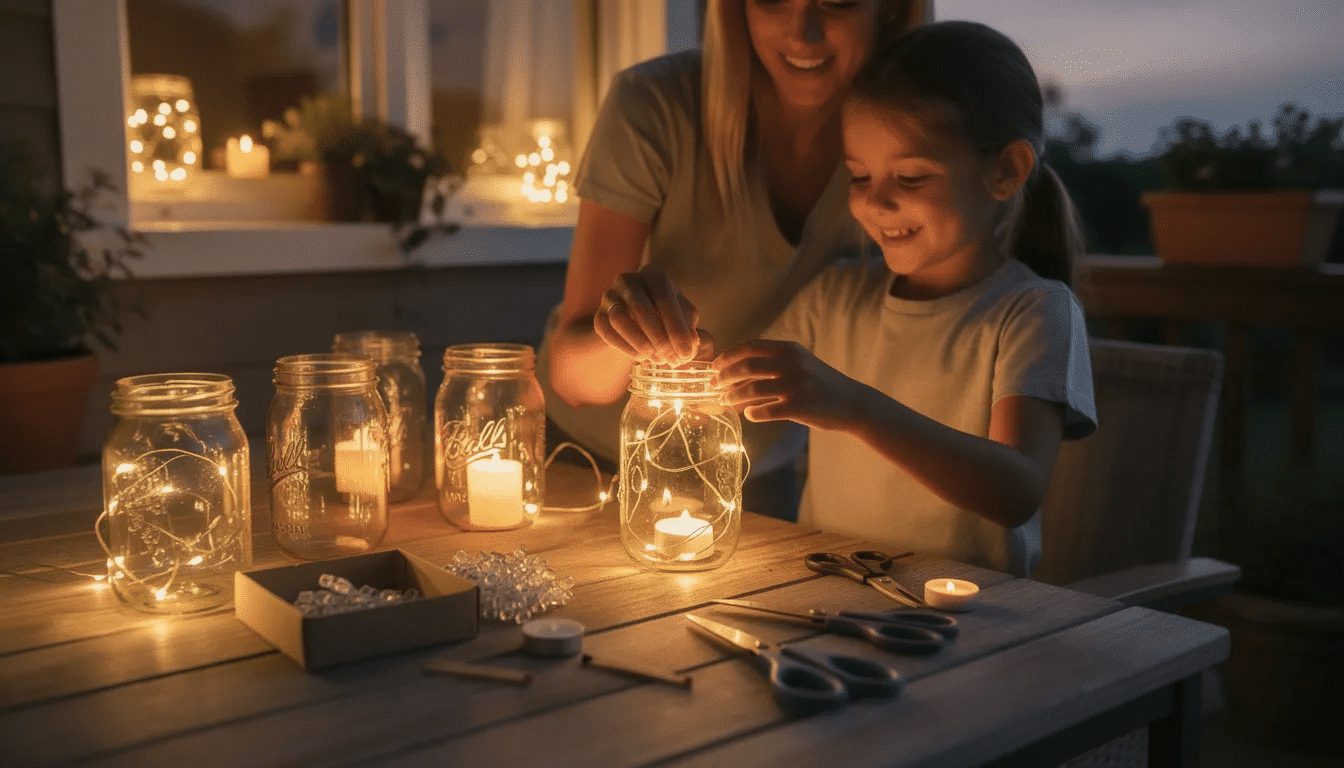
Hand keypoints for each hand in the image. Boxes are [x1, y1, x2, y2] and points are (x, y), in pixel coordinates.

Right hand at [594, 263, 702, 364]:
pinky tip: (642, 357)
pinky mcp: (598, 316)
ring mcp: (609, 297)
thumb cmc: (668, 315)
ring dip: (641, 343)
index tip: (685, 352)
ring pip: (619, 319)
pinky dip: (626, 348)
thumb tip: (689, 344)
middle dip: (659, 337)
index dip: (676, 327)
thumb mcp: (684, 316)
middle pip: (640, 307)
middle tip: (672, 359)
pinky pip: (608, 332)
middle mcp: (628, 280)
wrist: (640, 320)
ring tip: (658, 359)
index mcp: (653, 273)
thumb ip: (689, 327)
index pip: (664, 297)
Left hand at [714, 340, 865, 430]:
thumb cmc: (821, 385)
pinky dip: (752, 413)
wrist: (854, 403)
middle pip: (746, 366)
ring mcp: (796, 384)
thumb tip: (735, 372)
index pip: (749, 347)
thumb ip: (773, 363)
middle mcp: (792, 363)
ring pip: (751, 389)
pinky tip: (749, 414)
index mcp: (790, 349)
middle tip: (713, 386)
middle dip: (723, 377)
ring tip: (725, 402)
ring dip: (732, 396)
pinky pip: (764, 410)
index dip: (727, 357)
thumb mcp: (800, 364)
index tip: (714, 367)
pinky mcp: (799, 406)